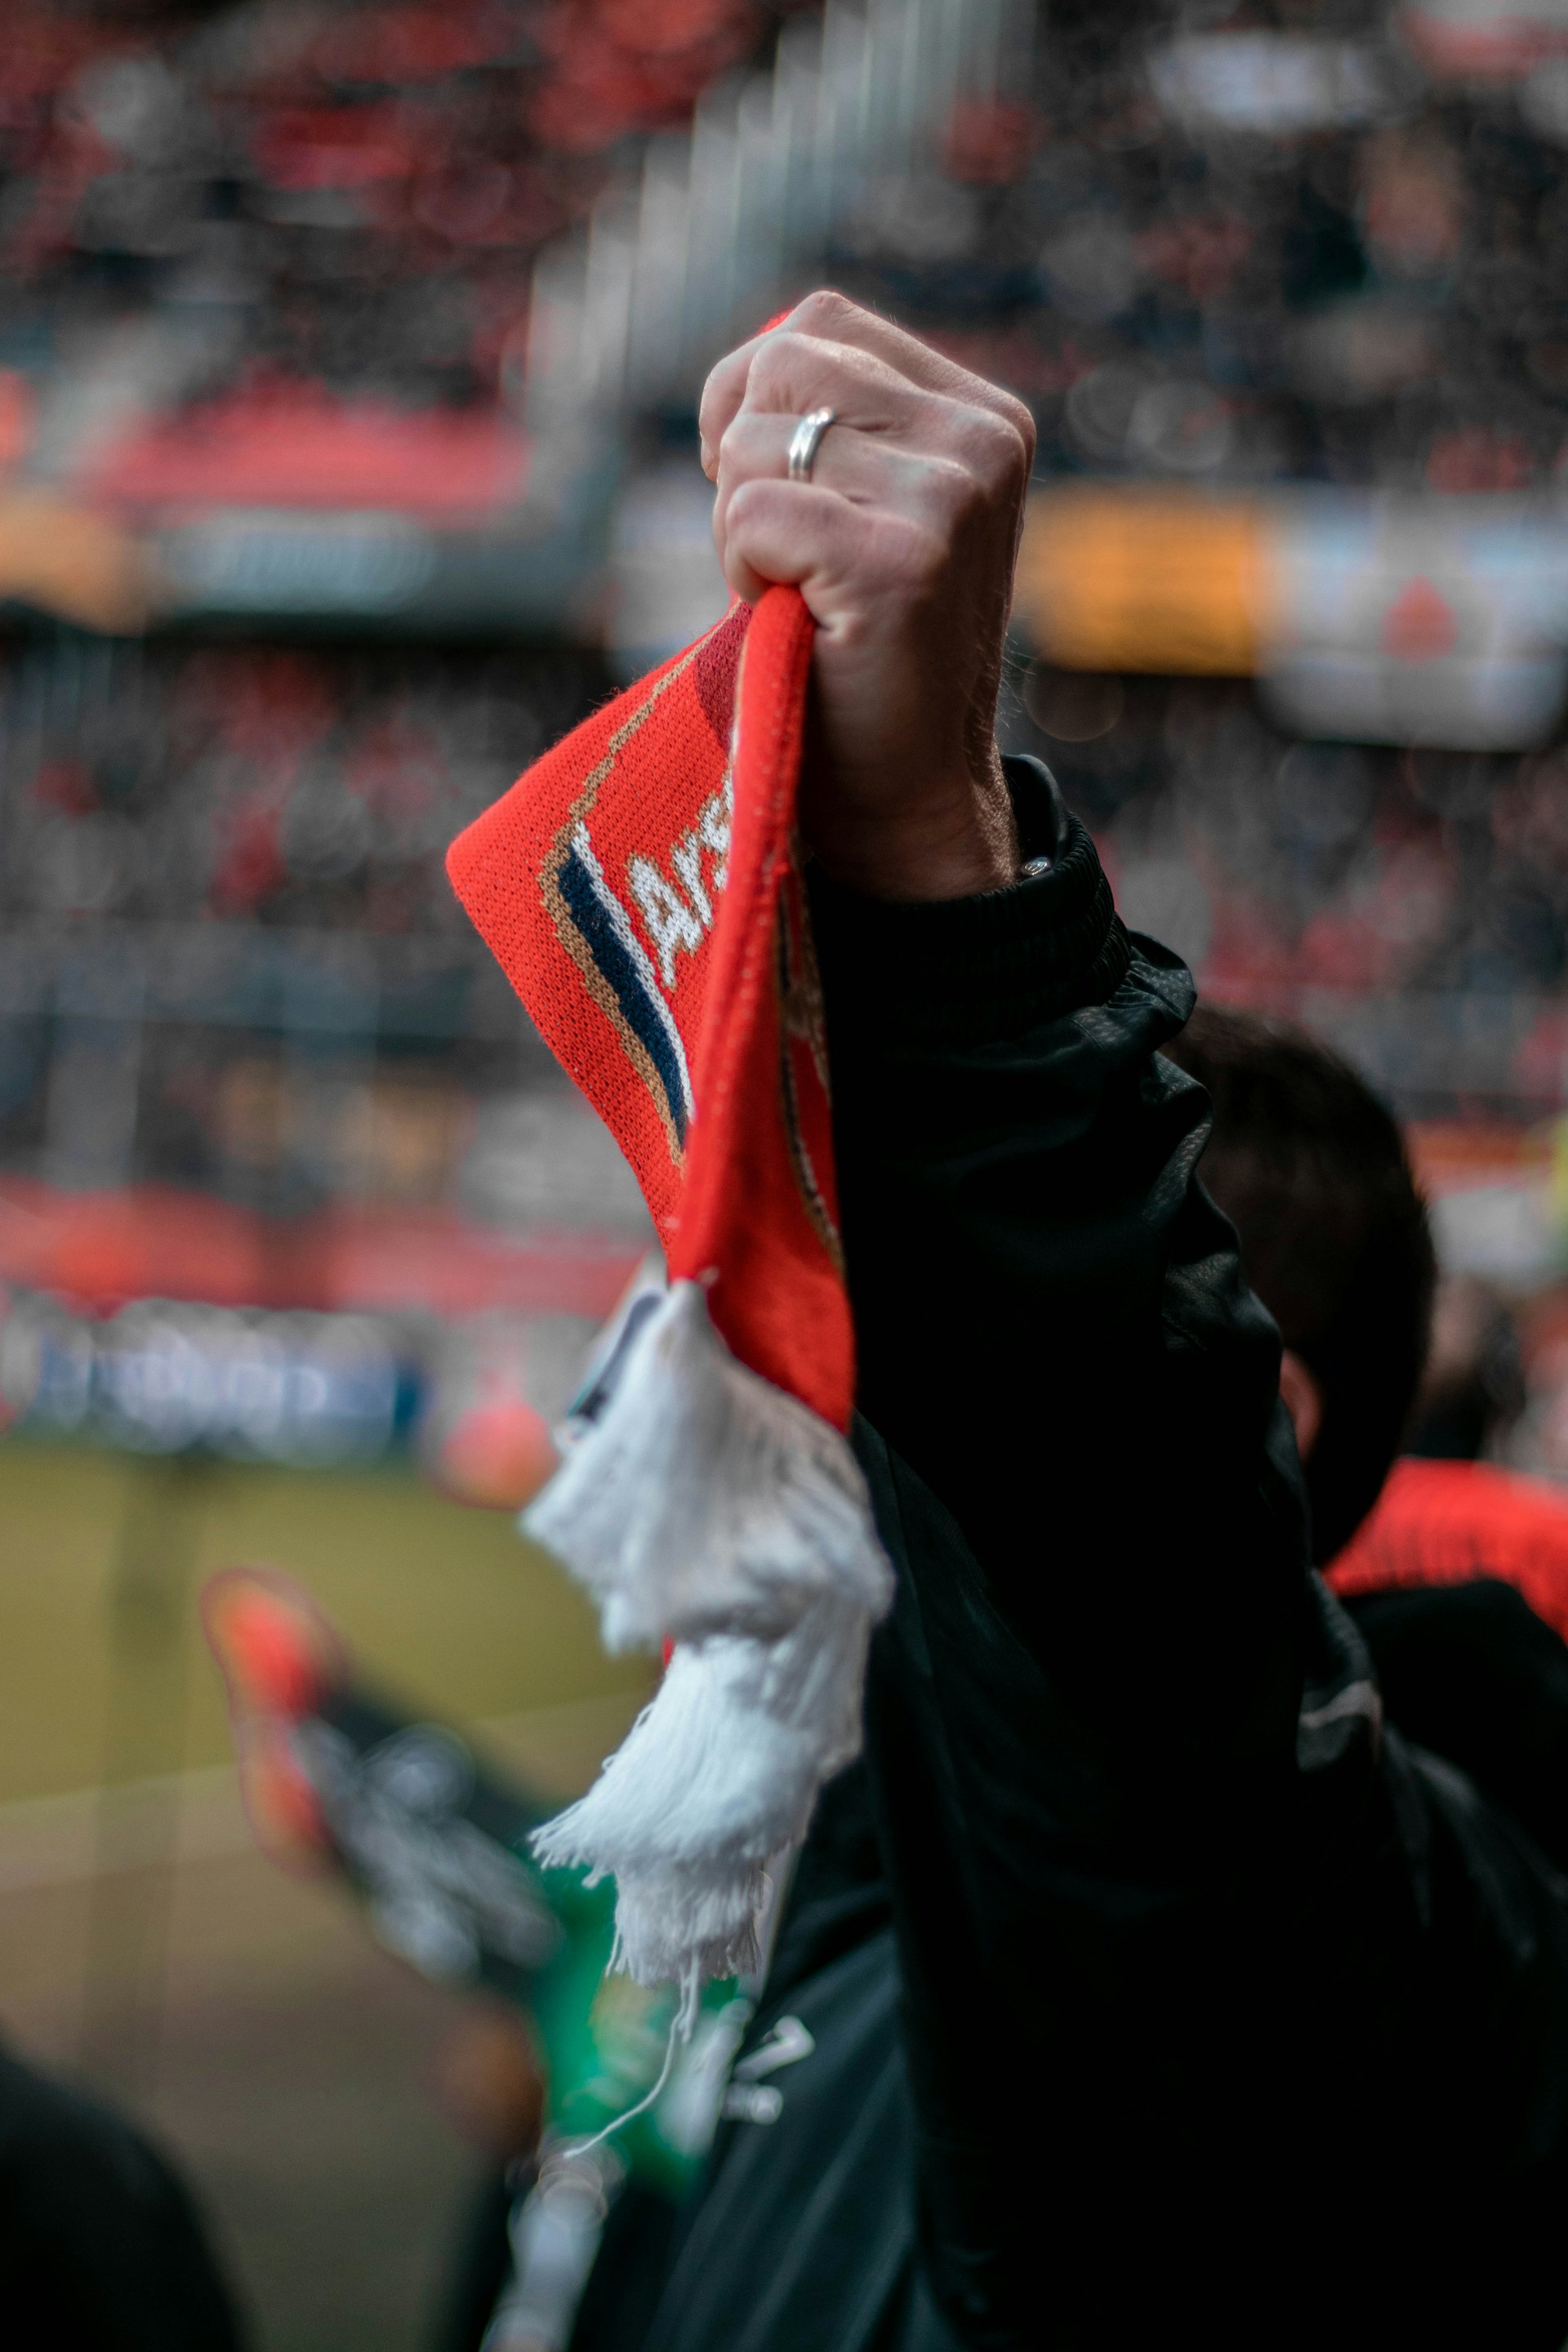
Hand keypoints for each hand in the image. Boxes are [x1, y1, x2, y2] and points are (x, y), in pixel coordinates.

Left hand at [700, 291, 1034, 900]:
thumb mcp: (871, 509)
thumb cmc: (862, 654)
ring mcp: (948, 502)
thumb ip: (839, 421)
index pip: (819, 323)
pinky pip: (748, 514)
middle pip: (780, 365)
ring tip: (797, 594)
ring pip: (753, 442)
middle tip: (781, 556)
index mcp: (985, 418)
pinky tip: (793, 621)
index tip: (768, 489)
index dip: (753, 396)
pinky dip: (739, 572)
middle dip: (742, 462)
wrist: (905, 796)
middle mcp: (980, 444)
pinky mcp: (897, 565)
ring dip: (739, 527)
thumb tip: (747, 368)